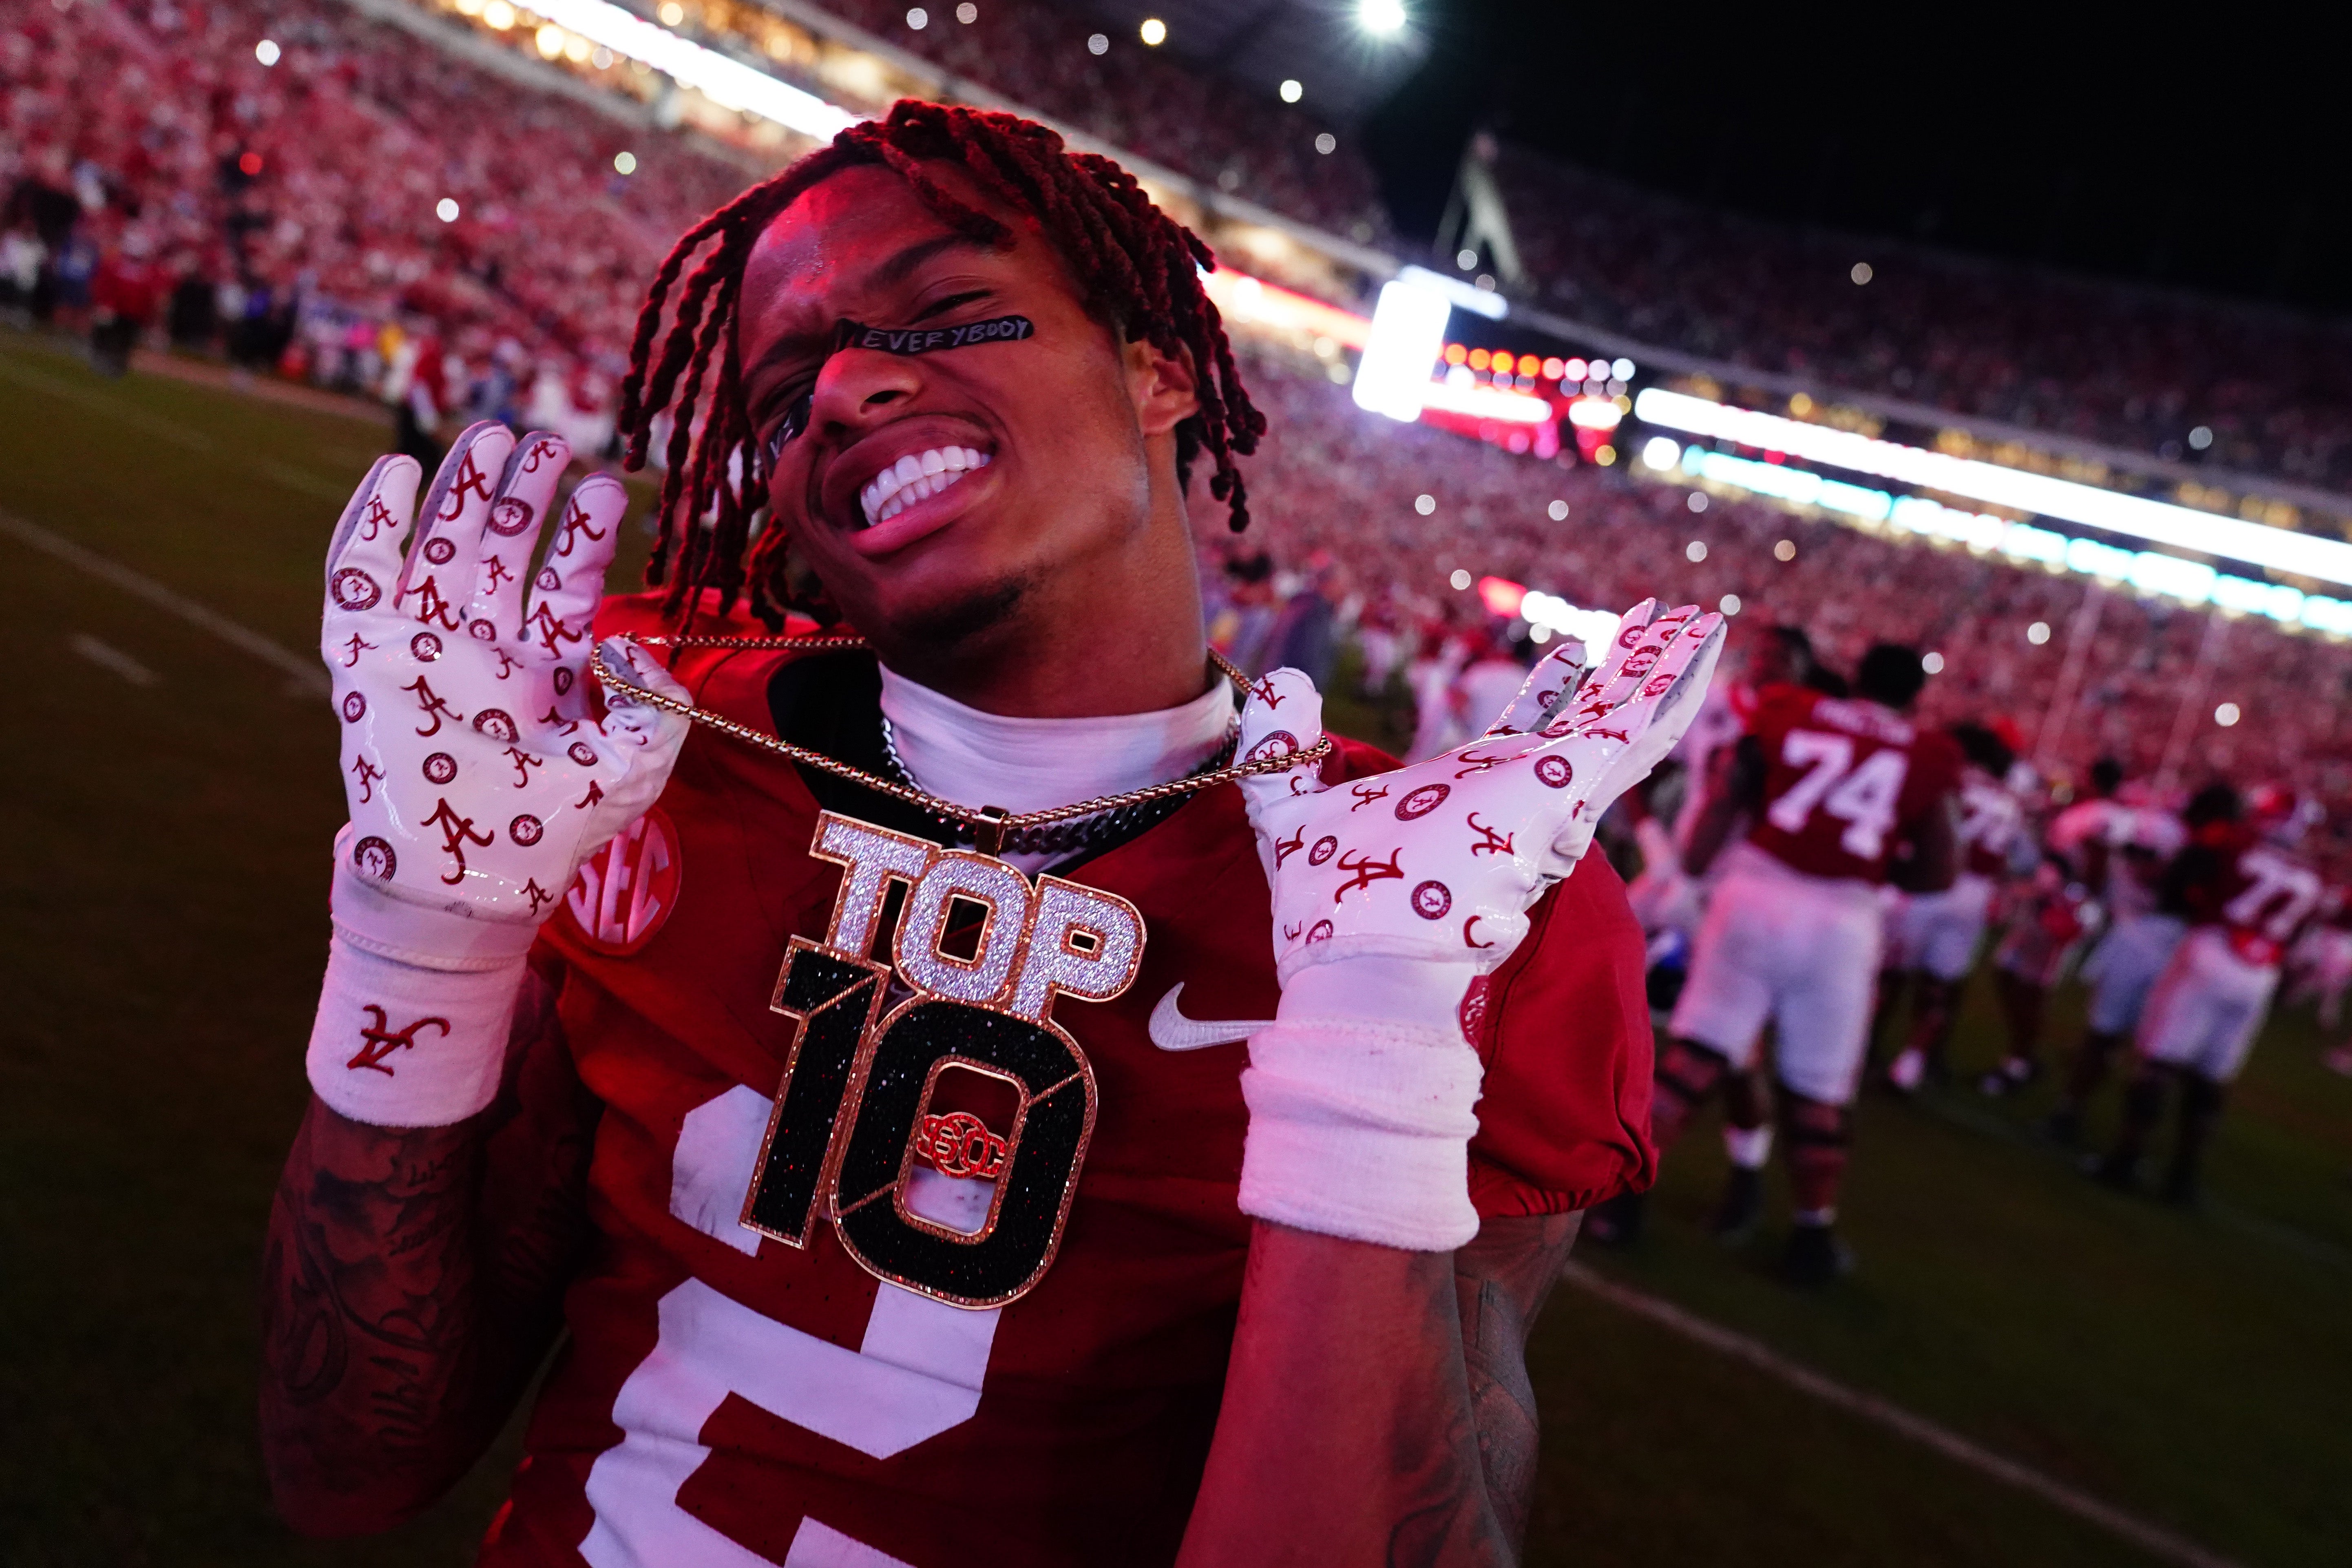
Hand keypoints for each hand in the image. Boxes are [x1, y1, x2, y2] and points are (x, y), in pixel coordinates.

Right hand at [321, 421, 688, 924]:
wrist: (470, 877)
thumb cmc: (552, 830)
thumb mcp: (637, 767)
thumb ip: (658, 702)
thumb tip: (628, 634)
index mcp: (546, 666)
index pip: (567, 580)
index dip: (585, 533)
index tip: (608, 486)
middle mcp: (486, 646)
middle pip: (503, 547)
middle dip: (523, 493)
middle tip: (543, 440)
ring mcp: (423, 645)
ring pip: (439, 545)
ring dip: (461, 489)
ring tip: (490, 436)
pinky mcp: (364, 653)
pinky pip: (358, 572)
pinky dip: (370, 520)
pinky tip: (396, 471)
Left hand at [1229, 600, 1722, 1250]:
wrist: (1363, 963)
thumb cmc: (1327, 905)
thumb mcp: (1287, 801)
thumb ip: (1284, 741)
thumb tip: (1283, 677)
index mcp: (1471, 794)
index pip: (1526, 733)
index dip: (1550, 690)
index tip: (1571, 654)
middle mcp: (1518, 793)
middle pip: (1589, 721)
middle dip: (1626, 669)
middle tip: (1653, 620)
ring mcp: (1548, 793)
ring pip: (1623, 721)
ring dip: (1662, 665)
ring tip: (1698, 616)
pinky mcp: (1566, 789)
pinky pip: (1631, 728)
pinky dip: (1668, 681)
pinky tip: (1699, 636)